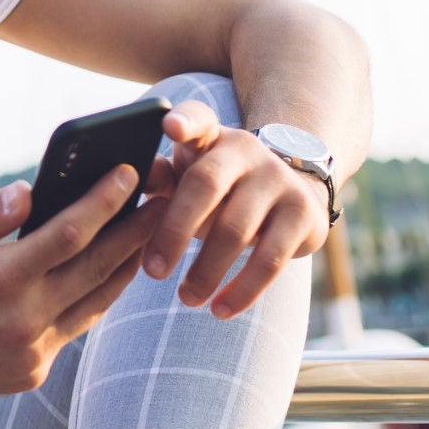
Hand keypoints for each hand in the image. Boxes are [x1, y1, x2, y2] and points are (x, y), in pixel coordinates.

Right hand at [0, 165, 168, 404]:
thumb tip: (28, 190)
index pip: (69, 234)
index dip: (105, 201)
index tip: (130, 172)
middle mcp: (23, 321)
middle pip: (99, 267)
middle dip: (138, 230)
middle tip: (169, 198)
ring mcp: (33, 352)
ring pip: (98, 301)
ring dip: (128, 265)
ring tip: (152, 231)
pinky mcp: (34, 372)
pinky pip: (77, 326)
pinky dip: (97, 295)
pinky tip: (110, 270)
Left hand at [139, 101, 329, 317]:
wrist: (292, 188)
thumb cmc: (220, 188)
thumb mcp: (189, 176)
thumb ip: (159, 178)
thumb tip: (124, 183)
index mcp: (211, 137)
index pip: (198, 118)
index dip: (185, 120)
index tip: (169, 126)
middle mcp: (246, 151)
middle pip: (205, 186)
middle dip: (174, 231)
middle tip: (153, 272)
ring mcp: (278, 181)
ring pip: (237, 230)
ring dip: (207, 270)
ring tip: (185, 299)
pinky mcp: (304, 216)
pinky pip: (270, 260)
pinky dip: (242, 290)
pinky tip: (220, 310)